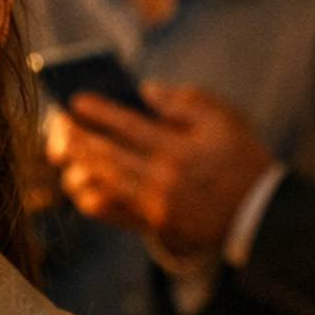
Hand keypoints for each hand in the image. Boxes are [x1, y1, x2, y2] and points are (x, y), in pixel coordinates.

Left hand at [44, 82, 271, 256]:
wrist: (257, 212)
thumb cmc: (239, 156)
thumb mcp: (225, 118)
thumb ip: (184, 101)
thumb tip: (143, 91)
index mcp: (181, 151)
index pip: (129, 127)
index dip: (98, 112)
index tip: (74, 99)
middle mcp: (162, 181)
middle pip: (104, 157)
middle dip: (75, 138)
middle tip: (58, 123)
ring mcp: (153, 206)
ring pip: (99, 186)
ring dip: (76, 166)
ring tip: (64, 149)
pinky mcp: (149, 224)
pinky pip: (106, 211)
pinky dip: (87, 193)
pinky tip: (79, 177)